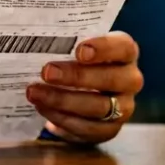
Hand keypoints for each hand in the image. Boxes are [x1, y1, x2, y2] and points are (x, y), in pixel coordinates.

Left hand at [26, 31, 142, 143]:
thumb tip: (34, 34)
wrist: (81, 89)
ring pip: (99, 107)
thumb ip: (64, 40)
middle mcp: (130, 79)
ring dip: (63, 101)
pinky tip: (43, 109)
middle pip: (111, 79)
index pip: (123, 47)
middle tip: (46, 72)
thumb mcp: (74, 45)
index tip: (79, 51)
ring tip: (35, 93)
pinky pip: (89, 128)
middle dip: (76, 76)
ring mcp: (124, 107)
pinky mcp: (110, 130)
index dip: (103, 48)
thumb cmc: (76, 58)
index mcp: (126, 52)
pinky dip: (63, 119)